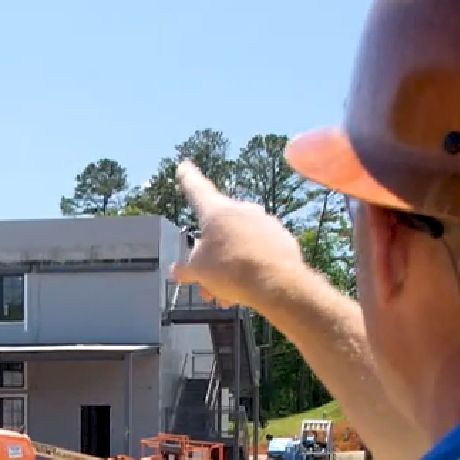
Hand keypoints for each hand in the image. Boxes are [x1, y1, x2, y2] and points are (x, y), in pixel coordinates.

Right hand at [173, 161, 309, 312]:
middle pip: (218, 229)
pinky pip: (258, 249)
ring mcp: (264, 221)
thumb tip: (177, 271)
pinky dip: (250, 265)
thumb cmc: (230, 270)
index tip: (184, 165)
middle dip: (210, 254)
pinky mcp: (281, 237)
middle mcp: (241, 209)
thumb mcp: (199, 271)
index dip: (187, 179)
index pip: (196, 189)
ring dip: (229, 265)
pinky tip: (246, 288)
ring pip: (239, 242)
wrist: (276, 283)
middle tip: (205, 280)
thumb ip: (186, 269)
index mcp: (215, 211)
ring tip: (225, 293)